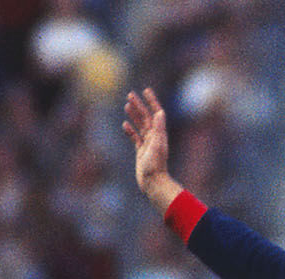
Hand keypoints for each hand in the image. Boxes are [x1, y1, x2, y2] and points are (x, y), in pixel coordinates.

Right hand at [123, 87, 184, 213]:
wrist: (153, 183)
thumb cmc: (155, 165)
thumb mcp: (157, 145)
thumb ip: (158, 128)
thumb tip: (159, 112)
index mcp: (159, 134)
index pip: (156, 113)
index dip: (151, 101)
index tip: (146, 90)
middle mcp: (155, 137)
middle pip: (146, 117)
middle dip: (139, 105)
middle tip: (130, 94)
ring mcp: (148, 144)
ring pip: (140, 126)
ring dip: (134, 115)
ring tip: (127, 105)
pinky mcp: (141, 151)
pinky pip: (135, 137)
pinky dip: (130, 130)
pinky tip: (125, 124)